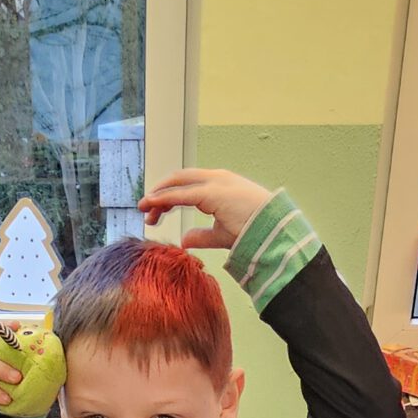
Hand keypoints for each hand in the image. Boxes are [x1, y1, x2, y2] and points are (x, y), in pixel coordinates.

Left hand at [137, 169, 275, 254]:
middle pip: (179, 179)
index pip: (188, 185)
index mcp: (220, 185)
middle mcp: (217, 179)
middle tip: (145, 210)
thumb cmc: (254, 233)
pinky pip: (180, 193)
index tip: (154, 212)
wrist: (273, 233)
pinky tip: (151, 205)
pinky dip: (163, 198)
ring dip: (158, 195)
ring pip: (177, 183)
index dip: (168, 197)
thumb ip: (202, 235)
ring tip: (144, 208)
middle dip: (160, 193)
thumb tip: (184, 239)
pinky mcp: (211, 192)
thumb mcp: (221, 234)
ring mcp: (215, 183)